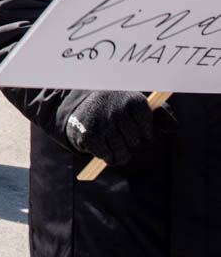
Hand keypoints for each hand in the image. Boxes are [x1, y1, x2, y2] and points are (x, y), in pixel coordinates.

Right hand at [59, 89, 175, 165]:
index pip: (148, 130)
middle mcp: (117, 109)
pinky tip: (102, 143)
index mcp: (134, 100)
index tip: (134, 124)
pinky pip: (107, 156)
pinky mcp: (89, 135)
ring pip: (122, 152)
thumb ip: (161, 116)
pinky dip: (106, 155)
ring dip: (119, 151)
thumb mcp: (139, 107)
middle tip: (119, 129)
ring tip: (111, 139)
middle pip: (135, 142)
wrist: (83, 105)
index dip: (143, 132)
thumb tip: (173, 127)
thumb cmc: (119, 108)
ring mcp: (102, 122)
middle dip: (130, 141)